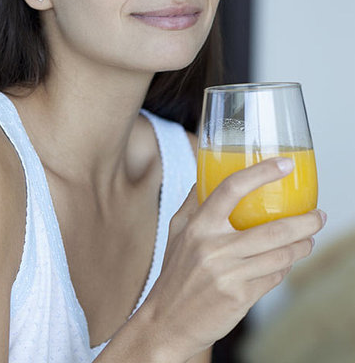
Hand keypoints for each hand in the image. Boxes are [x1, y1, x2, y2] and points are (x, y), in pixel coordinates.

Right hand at [143, 157, 325, 360]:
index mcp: (198, 226)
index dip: (261, 173)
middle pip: (272, 230)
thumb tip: (206, 175)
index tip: (285, 164)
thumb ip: (193, 202)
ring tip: (309, 239)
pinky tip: (287, 262)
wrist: (166, 322)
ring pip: (279, 256)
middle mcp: (213, 248)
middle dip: (305, 222)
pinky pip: (274, 278)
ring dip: (302, 246)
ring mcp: (228, 275)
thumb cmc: (174, 273)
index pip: (231, 189)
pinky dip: (285, 268)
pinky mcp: (239, 298)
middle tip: (318, 215)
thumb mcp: (176, 232)